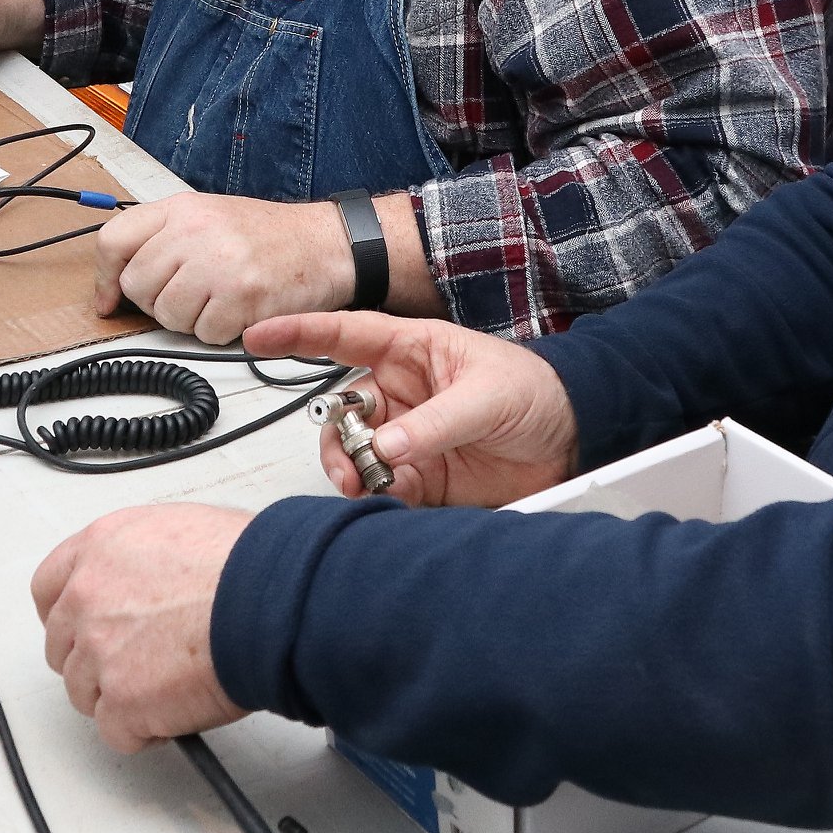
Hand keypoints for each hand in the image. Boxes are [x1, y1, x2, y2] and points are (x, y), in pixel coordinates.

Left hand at [32, 503, 251, 753]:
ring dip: (121, 696)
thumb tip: (148, 580)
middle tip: (141, 661)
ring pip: (85, 694)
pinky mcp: (121, 703)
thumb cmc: (248, 563)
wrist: (271, 601)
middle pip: (62, 647)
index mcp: (101, 548)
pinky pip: (117, 732)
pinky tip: (179, 707)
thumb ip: (143, 558)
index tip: (81, 628)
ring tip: (171, 682)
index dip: (66, 614)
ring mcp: (98, 653)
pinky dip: (146, 729)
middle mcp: (87, 598)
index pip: (48, 588)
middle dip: (94, 660)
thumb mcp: (183, 530)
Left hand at [95, 192, 355, 341]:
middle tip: (193, 294)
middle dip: (159, 302)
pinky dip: (222, 332)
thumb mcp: (209, 217)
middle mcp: (194, 231)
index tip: (110, 301)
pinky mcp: (240, 296)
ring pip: (167, 315)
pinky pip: (203, 334)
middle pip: (136, 287)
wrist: (328, 245)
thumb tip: (112, 288)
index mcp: (181, 208)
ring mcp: (217, 263)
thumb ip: (161, 241)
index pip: (113, 241)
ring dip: (191, 319)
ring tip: (221, 298)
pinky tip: (242, 310)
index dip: (104, 279)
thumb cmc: (270, 237)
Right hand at [245, 312, 579, 507]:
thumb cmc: (537, 392)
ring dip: (350, 470)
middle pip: (341, 410)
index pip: (345, 335)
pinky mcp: (419, 476)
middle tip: (351, 461)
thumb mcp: (488, 395)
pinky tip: (388, 499)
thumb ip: (434, 422)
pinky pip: (379, 487)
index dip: (299, 333)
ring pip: (352, 452)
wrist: (574, 438)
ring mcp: (407, 435)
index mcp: (413, 350)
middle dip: (335, 436)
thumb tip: (385, 447)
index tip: (258, 335)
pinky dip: (375, 497)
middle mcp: (401, 391)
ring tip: (366, 485)